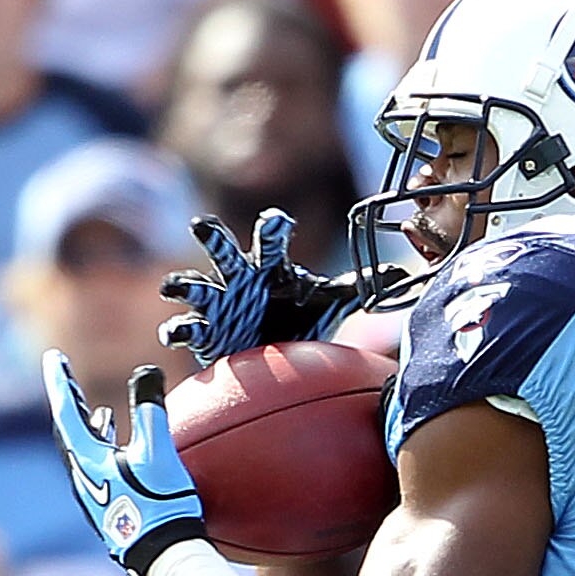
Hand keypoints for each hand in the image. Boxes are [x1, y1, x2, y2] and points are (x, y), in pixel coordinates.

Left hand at [43, 352, 207, 575]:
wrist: (163, 559)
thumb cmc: (159, 506)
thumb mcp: (157, 452)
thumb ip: (150, 410)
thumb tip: (146, 371)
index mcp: (88, 461)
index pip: (67, 412)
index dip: (61, 382)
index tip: (54, 358)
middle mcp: (83, 479)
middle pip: (69, 432)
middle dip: (72, 404)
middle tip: (70, 381)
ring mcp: (94, 497)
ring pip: (83, 453)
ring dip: (89, 429)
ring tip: (100, 413)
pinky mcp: (108, 511)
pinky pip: (97, 470)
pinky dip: (104, 451)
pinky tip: (121, 453)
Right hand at [160, 209, 362, 363]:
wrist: (272, 353)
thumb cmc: (297, 318)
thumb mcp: (328, 302)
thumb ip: (358, 286)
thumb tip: (402, 277)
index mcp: (268, 266)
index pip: (269, 238)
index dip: (272, 228)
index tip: (277, 222)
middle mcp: (239, 278)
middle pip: (222, 250)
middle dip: (211, 238)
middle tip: (202, 227)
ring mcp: (218, 304)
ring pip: (195, 287)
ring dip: (183, 285)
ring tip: (172, 287)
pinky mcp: (205, 332)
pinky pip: (186, 329)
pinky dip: (177, 330)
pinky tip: (173, 334)